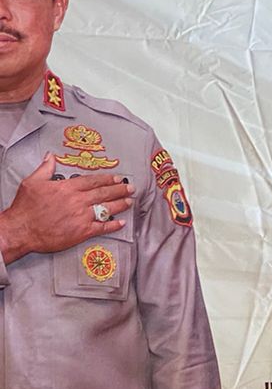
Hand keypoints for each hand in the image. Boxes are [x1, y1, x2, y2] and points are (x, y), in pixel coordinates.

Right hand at [0, 155, 134, 264]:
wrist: (22, 230)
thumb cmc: (26, 207)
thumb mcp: (32, 182)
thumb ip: (45, 169)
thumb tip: (50, 156)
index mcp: (68, 188)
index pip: (93, 181)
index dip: (107, 179)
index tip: (117, 177)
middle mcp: (78, 201)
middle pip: (104, 193)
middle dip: (120, 189)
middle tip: (131, 188)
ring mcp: (82, 217)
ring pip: (107, 208)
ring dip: (120, 204)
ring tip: (130, 201)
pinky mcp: (83, 232)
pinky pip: (103, 227)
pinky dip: (114, 225)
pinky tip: (122, 222)